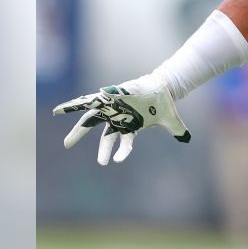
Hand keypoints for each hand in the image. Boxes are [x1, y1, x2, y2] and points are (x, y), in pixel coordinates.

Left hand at [53, 72, 190, 164]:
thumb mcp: (170, 120)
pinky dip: (76, 104)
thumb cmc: (164, 104)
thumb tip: (187, 138)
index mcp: (130, 126)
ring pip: (90, 117)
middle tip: (67, 146)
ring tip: (61, 128)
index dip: (119, 152)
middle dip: (83, 138)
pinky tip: (60, 110)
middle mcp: (118, 119)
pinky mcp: (110, 97)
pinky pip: (90, 101)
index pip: (124, 142)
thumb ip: (176, 130)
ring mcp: (113, 108)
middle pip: (99, 131)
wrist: (163, 86)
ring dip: (76, 126)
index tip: (114, 162)